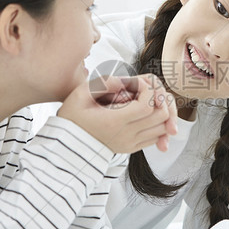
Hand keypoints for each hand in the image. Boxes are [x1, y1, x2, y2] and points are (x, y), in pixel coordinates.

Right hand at [58, 73, 177, 153]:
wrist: (66, 145)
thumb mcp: (79, 95)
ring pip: (162, 128)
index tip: (139, 84)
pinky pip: (155, 137)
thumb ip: (102, 84)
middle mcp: (126, 134)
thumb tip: (123, 80)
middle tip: (145, 90)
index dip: (149, 90)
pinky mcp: (132, 148)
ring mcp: (131, 143)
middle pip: (160, 116)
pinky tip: (144, 113)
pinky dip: (156, 124)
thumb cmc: (72, 118)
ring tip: (146, 100)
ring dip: (159, 111)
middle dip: (159, 98)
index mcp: (114, 121)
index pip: (147, 105)